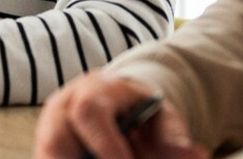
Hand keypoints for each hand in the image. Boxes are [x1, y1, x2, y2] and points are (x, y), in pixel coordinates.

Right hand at [33, 70, 208, 158]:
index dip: (105, 145)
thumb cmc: (141, 112)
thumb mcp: (162, 118)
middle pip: (55, 139)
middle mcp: (63, 105)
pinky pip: (48, 158)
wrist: (119, 104)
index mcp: (94, 89)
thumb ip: (175, 137)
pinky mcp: (45, 145)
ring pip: (47, 153)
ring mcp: (49, 126)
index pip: (89, 112)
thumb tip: (197, 154)